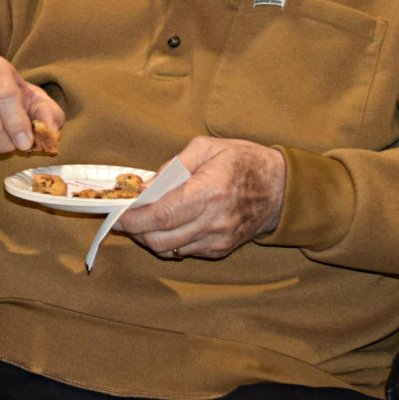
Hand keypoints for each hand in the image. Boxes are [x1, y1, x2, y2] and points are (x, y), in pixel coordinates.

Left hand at [117, 137, 285, 259]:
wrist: (280, 188)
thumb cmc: (243, 160)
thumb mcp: (207, 147)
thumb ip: (173, 166)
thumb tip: (145, 186)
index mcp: (209, 192)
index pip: (162, 215)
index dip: (134, 218)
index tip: (118, 215)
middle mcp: (214, 221)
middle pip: (160, 239)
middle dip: (136, 231)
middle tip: (125, 217)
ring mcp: (218, 240)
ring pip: (170, 250)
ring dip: (149, 238)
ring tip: (142, 221)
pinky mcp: (221, 250)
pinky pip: (185, 251)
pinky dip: (169, 241)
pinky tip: (167, 224)